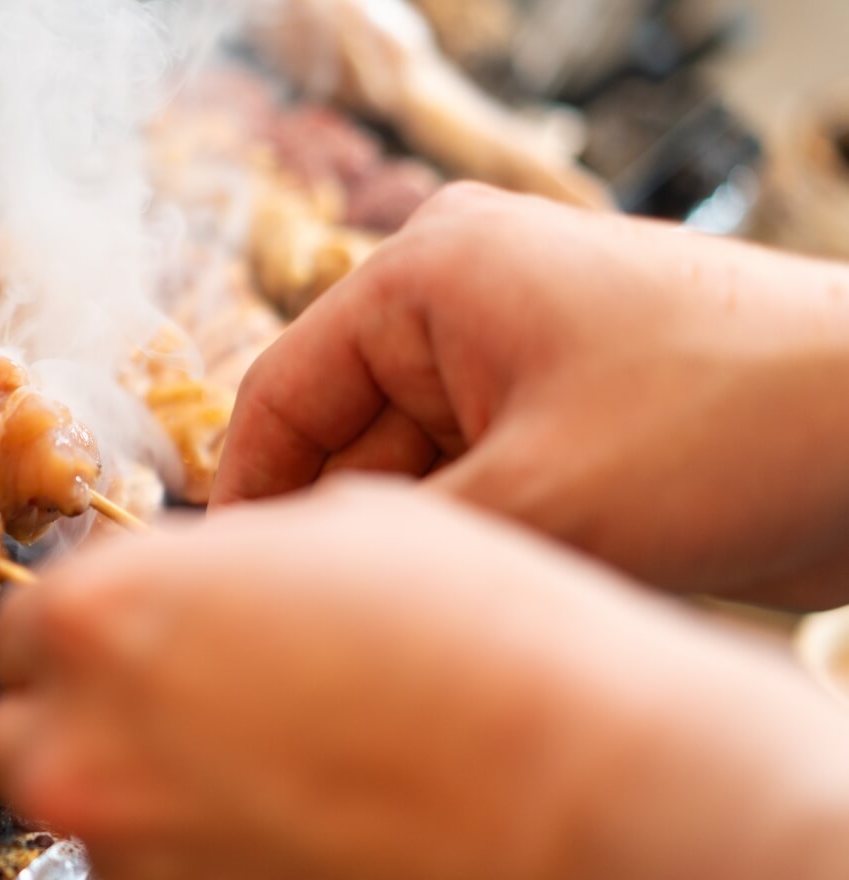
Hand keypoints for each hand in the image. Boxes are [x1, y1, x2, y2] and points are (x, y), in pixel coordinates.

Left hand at [0, 480, 848, 879]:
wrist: (584, 781)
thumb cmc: (475, 634)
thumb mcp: (335, 526)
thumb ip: (218, 559)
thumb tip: (191, 583)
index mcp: (98, 616)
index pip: (27, 626)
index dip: (92, 628)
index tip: (140, 638)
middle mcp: (84, 746)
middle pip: (27, 730)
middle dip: (90, 714)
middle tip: (186, 706)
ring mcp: (131, 855)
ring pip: (93, 814)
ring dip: (149, 788)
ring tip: (270, 767)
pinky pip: (163, 874)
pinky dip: (204, 850)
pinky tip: (294, 821)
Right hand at [215, 182, 848, 607]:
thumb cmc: (730, 424)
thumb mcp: (533, 501)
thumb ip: (396, 546)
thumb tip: (294, 592)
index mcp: (429, 273)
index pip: (282, 390)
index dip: (249, 496)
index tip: (234, 587)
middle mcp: (462, 299)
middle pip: (346, 434)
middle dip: (347, 528)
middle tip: (328, 627)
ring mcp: (517, 354)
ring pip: (413, 467)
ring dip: (419, 543)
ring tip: (416, 621)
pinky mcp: (566, 408)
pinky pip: (476, 478)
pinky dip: (473, 539)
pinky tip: (475, 601)